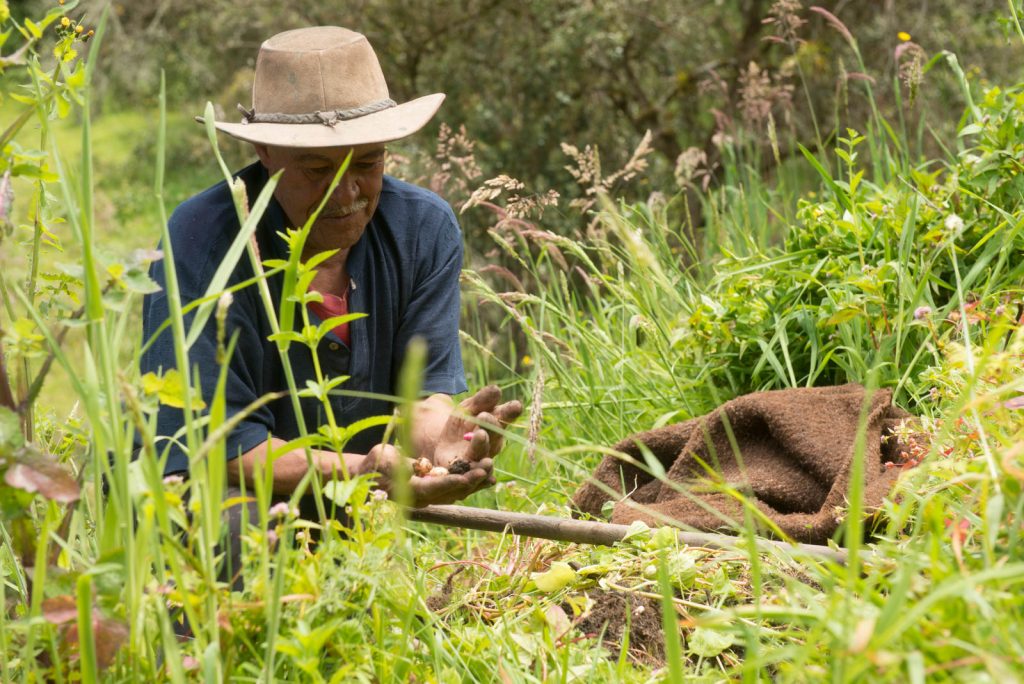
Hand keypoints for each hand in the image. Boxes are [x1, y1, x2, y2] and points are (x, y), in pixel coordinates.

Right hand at [357, 443, 493, 506]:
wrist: (368, 476)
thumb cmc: (374, 465)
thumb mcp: (383, 459)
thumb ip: (399, 465)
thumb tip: (416, 469)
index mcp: (410, 491)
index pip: (434, 487)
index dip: (452, 482)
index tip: (468, 476)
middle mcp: (422, 499)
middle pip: (451, 492)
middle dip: (470, 480)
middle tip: (487, 467)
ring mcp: (429, 498)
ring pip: (456, 492)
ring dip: (474, 482)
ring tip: (491, 469)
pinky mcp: (434, 492)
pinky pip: (455, 489)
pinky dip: (470, 483)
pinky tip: (486, 476)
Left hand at [426, 385, 522, 468]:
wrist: (446, 446)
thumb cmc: (463, 424)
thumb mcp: (468, 408)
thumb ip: (481, 400)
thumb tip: (496, 389)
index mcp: (495, 422)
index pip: (506, 415)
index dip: (511, 411)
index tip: (516, 406)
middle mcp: (493, 441)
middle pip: (495, 433)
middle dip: (490, 424)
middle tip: (484, 415)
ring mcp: (482, 457)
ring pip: (483, 452)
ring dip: (482, 444)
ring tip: (480, 435)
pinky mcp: (467, 471)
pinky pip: (474, 473)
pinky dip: (477, 473)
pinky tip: (480, 472)